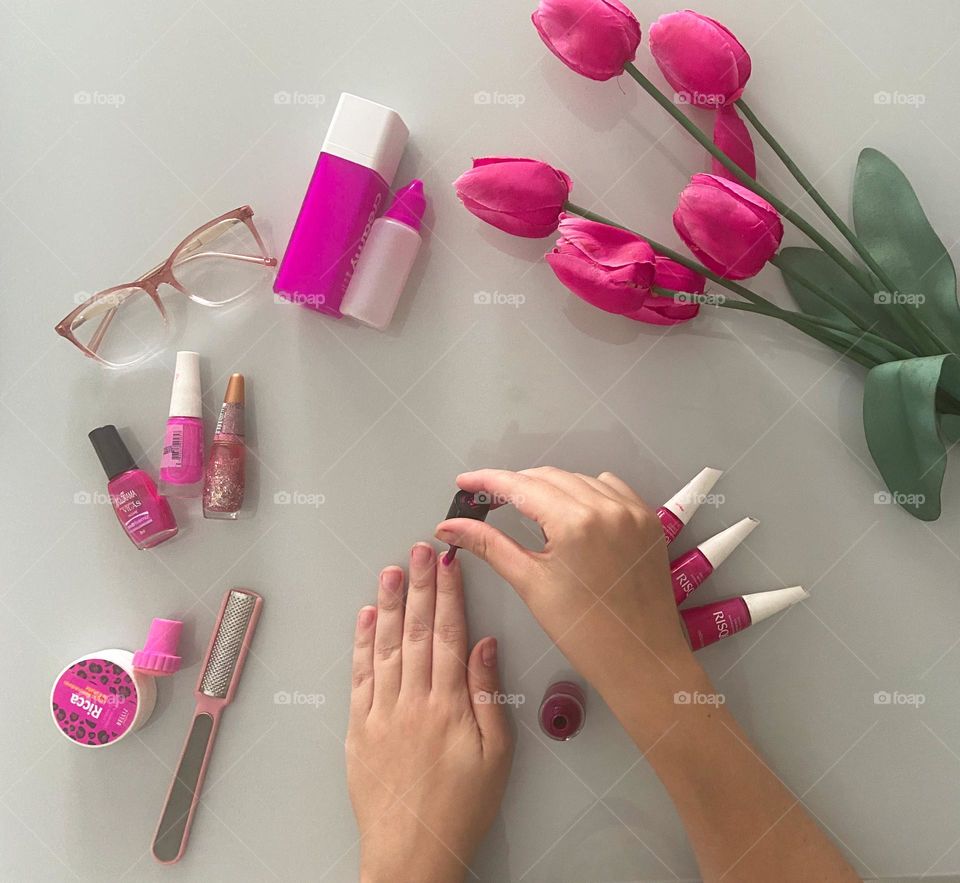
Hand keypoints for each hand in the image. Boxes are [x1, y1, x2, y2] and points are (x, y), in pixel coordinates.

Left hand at [346, 543, 512, 882]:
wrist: (412, 853)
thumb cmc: (460, 809)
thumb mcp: (496, 756)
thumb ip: (488, 695)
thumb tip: (484, 646)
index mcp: (448, 705)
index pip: (447, 634)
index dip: (447, 594)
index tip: (448, 563)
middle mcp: (411, 701)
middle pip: (414, 630)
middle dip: (418, 585)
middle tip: (419, 550)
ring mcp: (381, 712)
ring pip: (384, 645)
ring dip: (387, 603)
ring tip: (391, 570)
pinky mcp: (360, 728)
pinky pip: (359, 676)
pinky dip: (360, 643)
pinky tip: (364, 618)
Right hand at [434, 468, 699, 738]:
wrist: (641, 659)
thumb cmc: (587, 632)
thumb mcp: (530, 583)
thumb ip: (489, 545)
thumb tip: (450, 527)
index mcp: (576, 523)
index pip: (520, 486)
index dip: (487, 481)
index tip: (465, 483)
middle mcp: (607, 508)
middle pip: (547, 477)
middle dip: (514, 485)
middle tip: (487, 501)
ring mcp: (631, 512)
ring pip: (577, 480)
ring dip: (548, 487)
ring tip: (525, 508)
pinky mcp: (646, 520)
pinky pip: (609, 488)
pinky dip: (584, 491)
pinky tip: (570, 510)